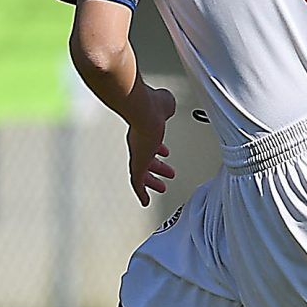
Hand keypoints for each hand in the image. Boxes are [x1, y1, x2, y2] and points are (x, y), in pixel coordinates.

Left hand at [124, 83, 175, 205]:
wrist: (145, 112)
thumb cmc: (152, 106)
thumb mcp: (166, 105)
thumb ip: (167, 107)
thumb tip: (169, 106)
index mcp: (144, 130)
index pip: (150, 142)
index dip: (158, 148)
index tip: (163, 152)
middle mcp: (138, 143)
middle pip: (147, 158)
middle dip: (158, 166)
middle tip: (167, 173)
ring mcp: (138, 154)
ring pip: (142, 172)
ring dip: (152, 180)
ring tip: (161, 187)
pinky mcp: (137, 165)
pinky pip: (137, 183)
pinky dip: (141, 193)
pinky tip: (145, 201)